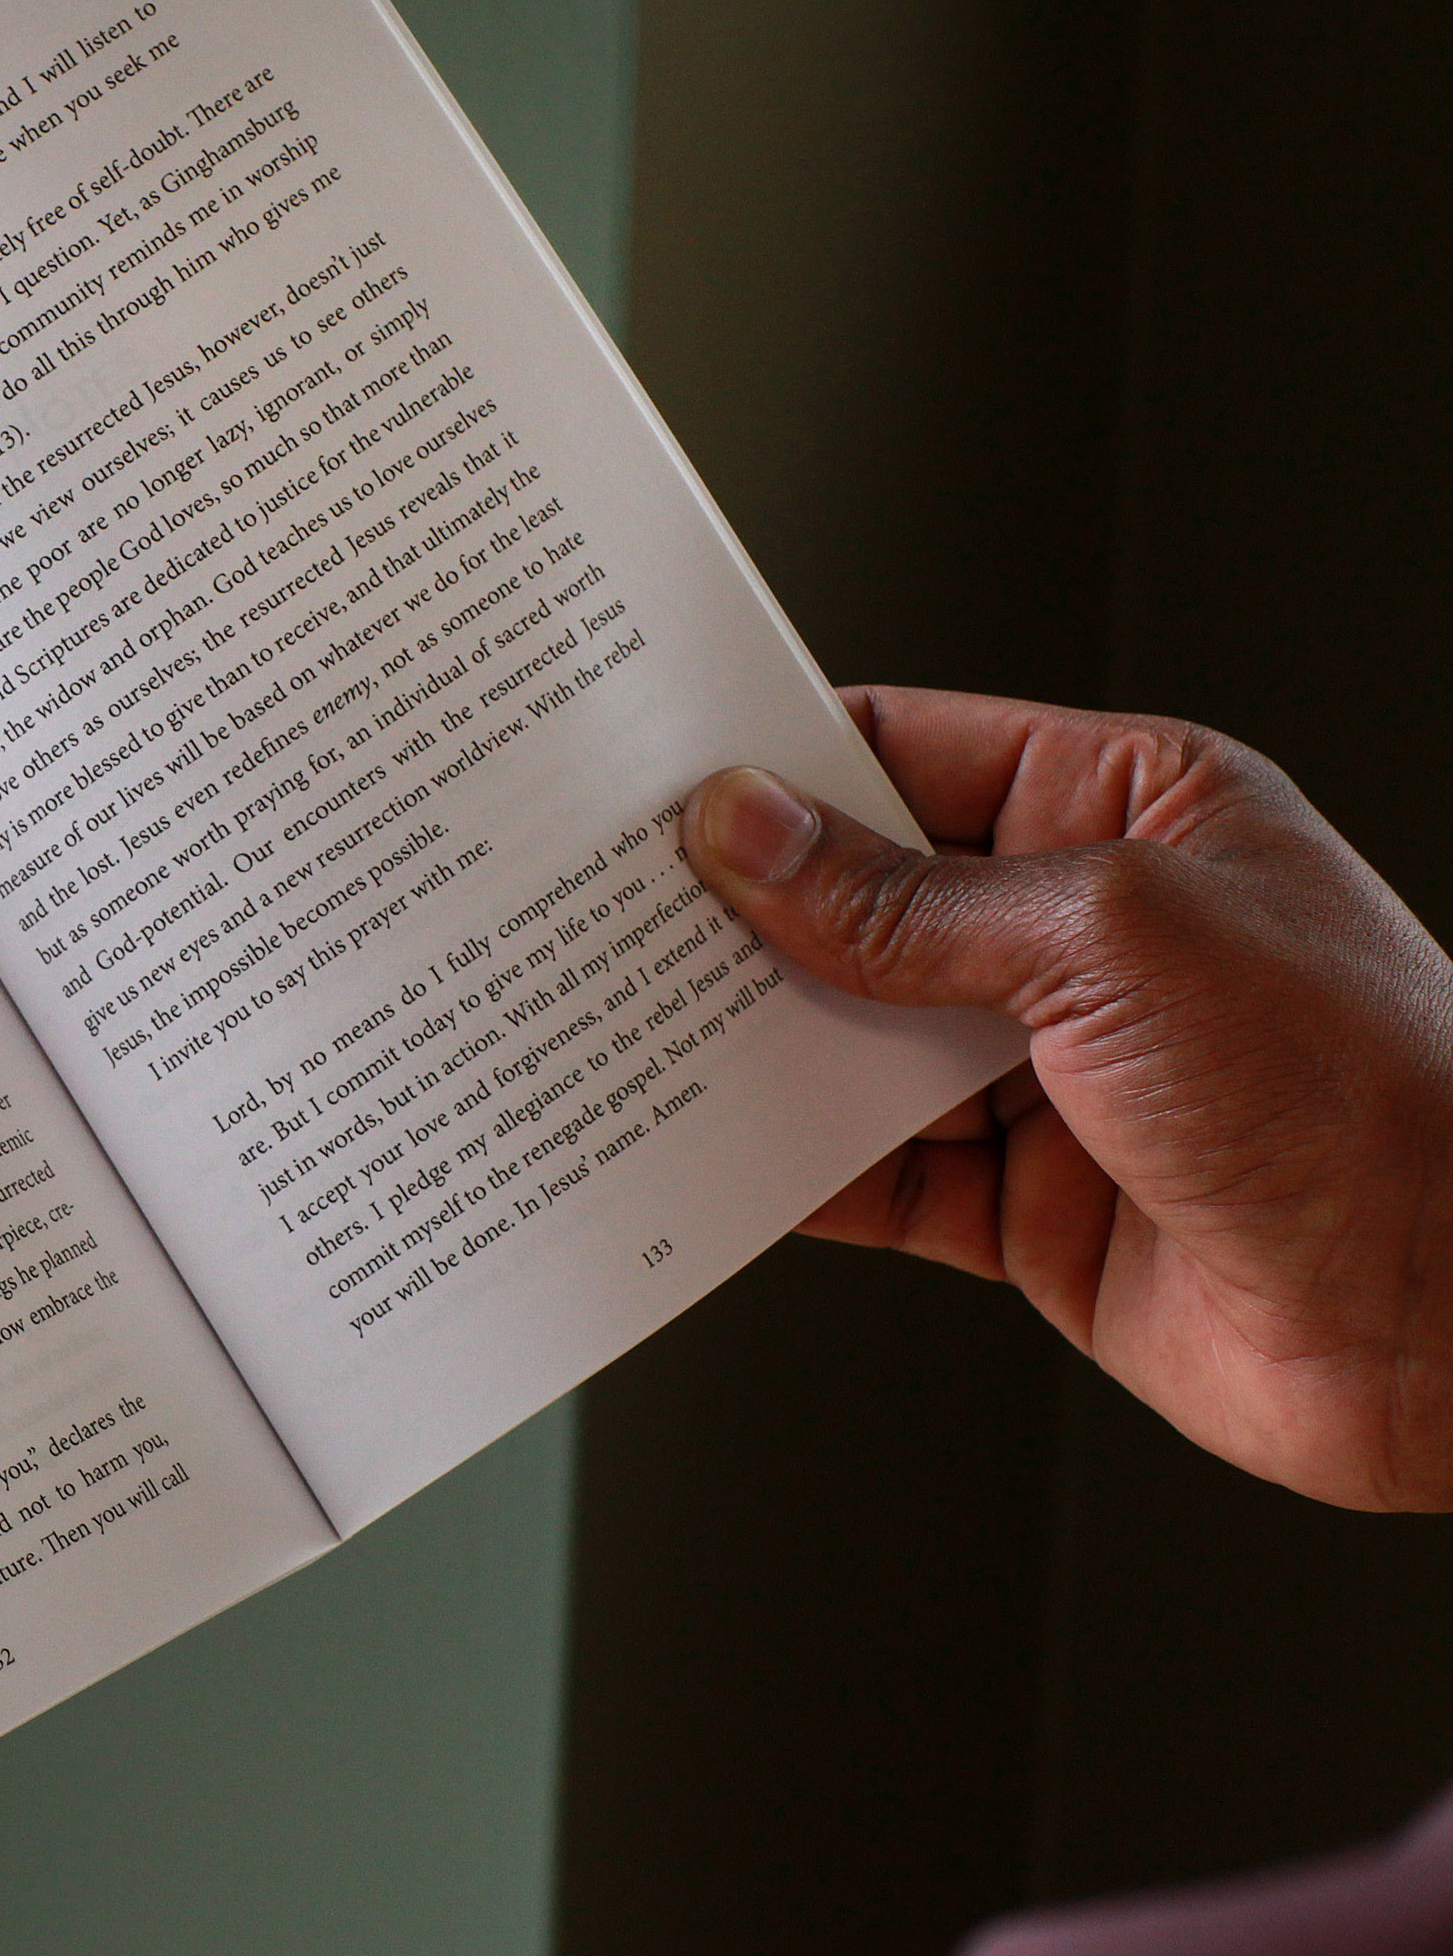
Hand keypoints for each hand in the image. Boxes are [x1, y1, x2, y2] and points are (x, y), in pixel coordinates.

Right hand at [684, 686, 1452, 1511]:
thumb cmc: (1363, 1086)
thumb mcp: (1108, 938)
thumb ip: (903, 901)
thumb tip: (747, 832)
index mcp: (1126, 808)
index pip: (903, 752)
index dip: (771, 763)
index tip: (643, 780)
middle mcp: (1081, 934)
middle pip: (855, 901)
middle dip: (733, 912)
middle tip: (593, 910)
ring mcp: (1049, 1073)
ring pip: (844, 1042)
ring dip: (742, 1044)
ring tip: (617, 1029)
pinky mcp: (1022, 1204)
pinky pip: (865, 1175)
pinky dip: (780, 1171)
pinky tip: (701, 1154)